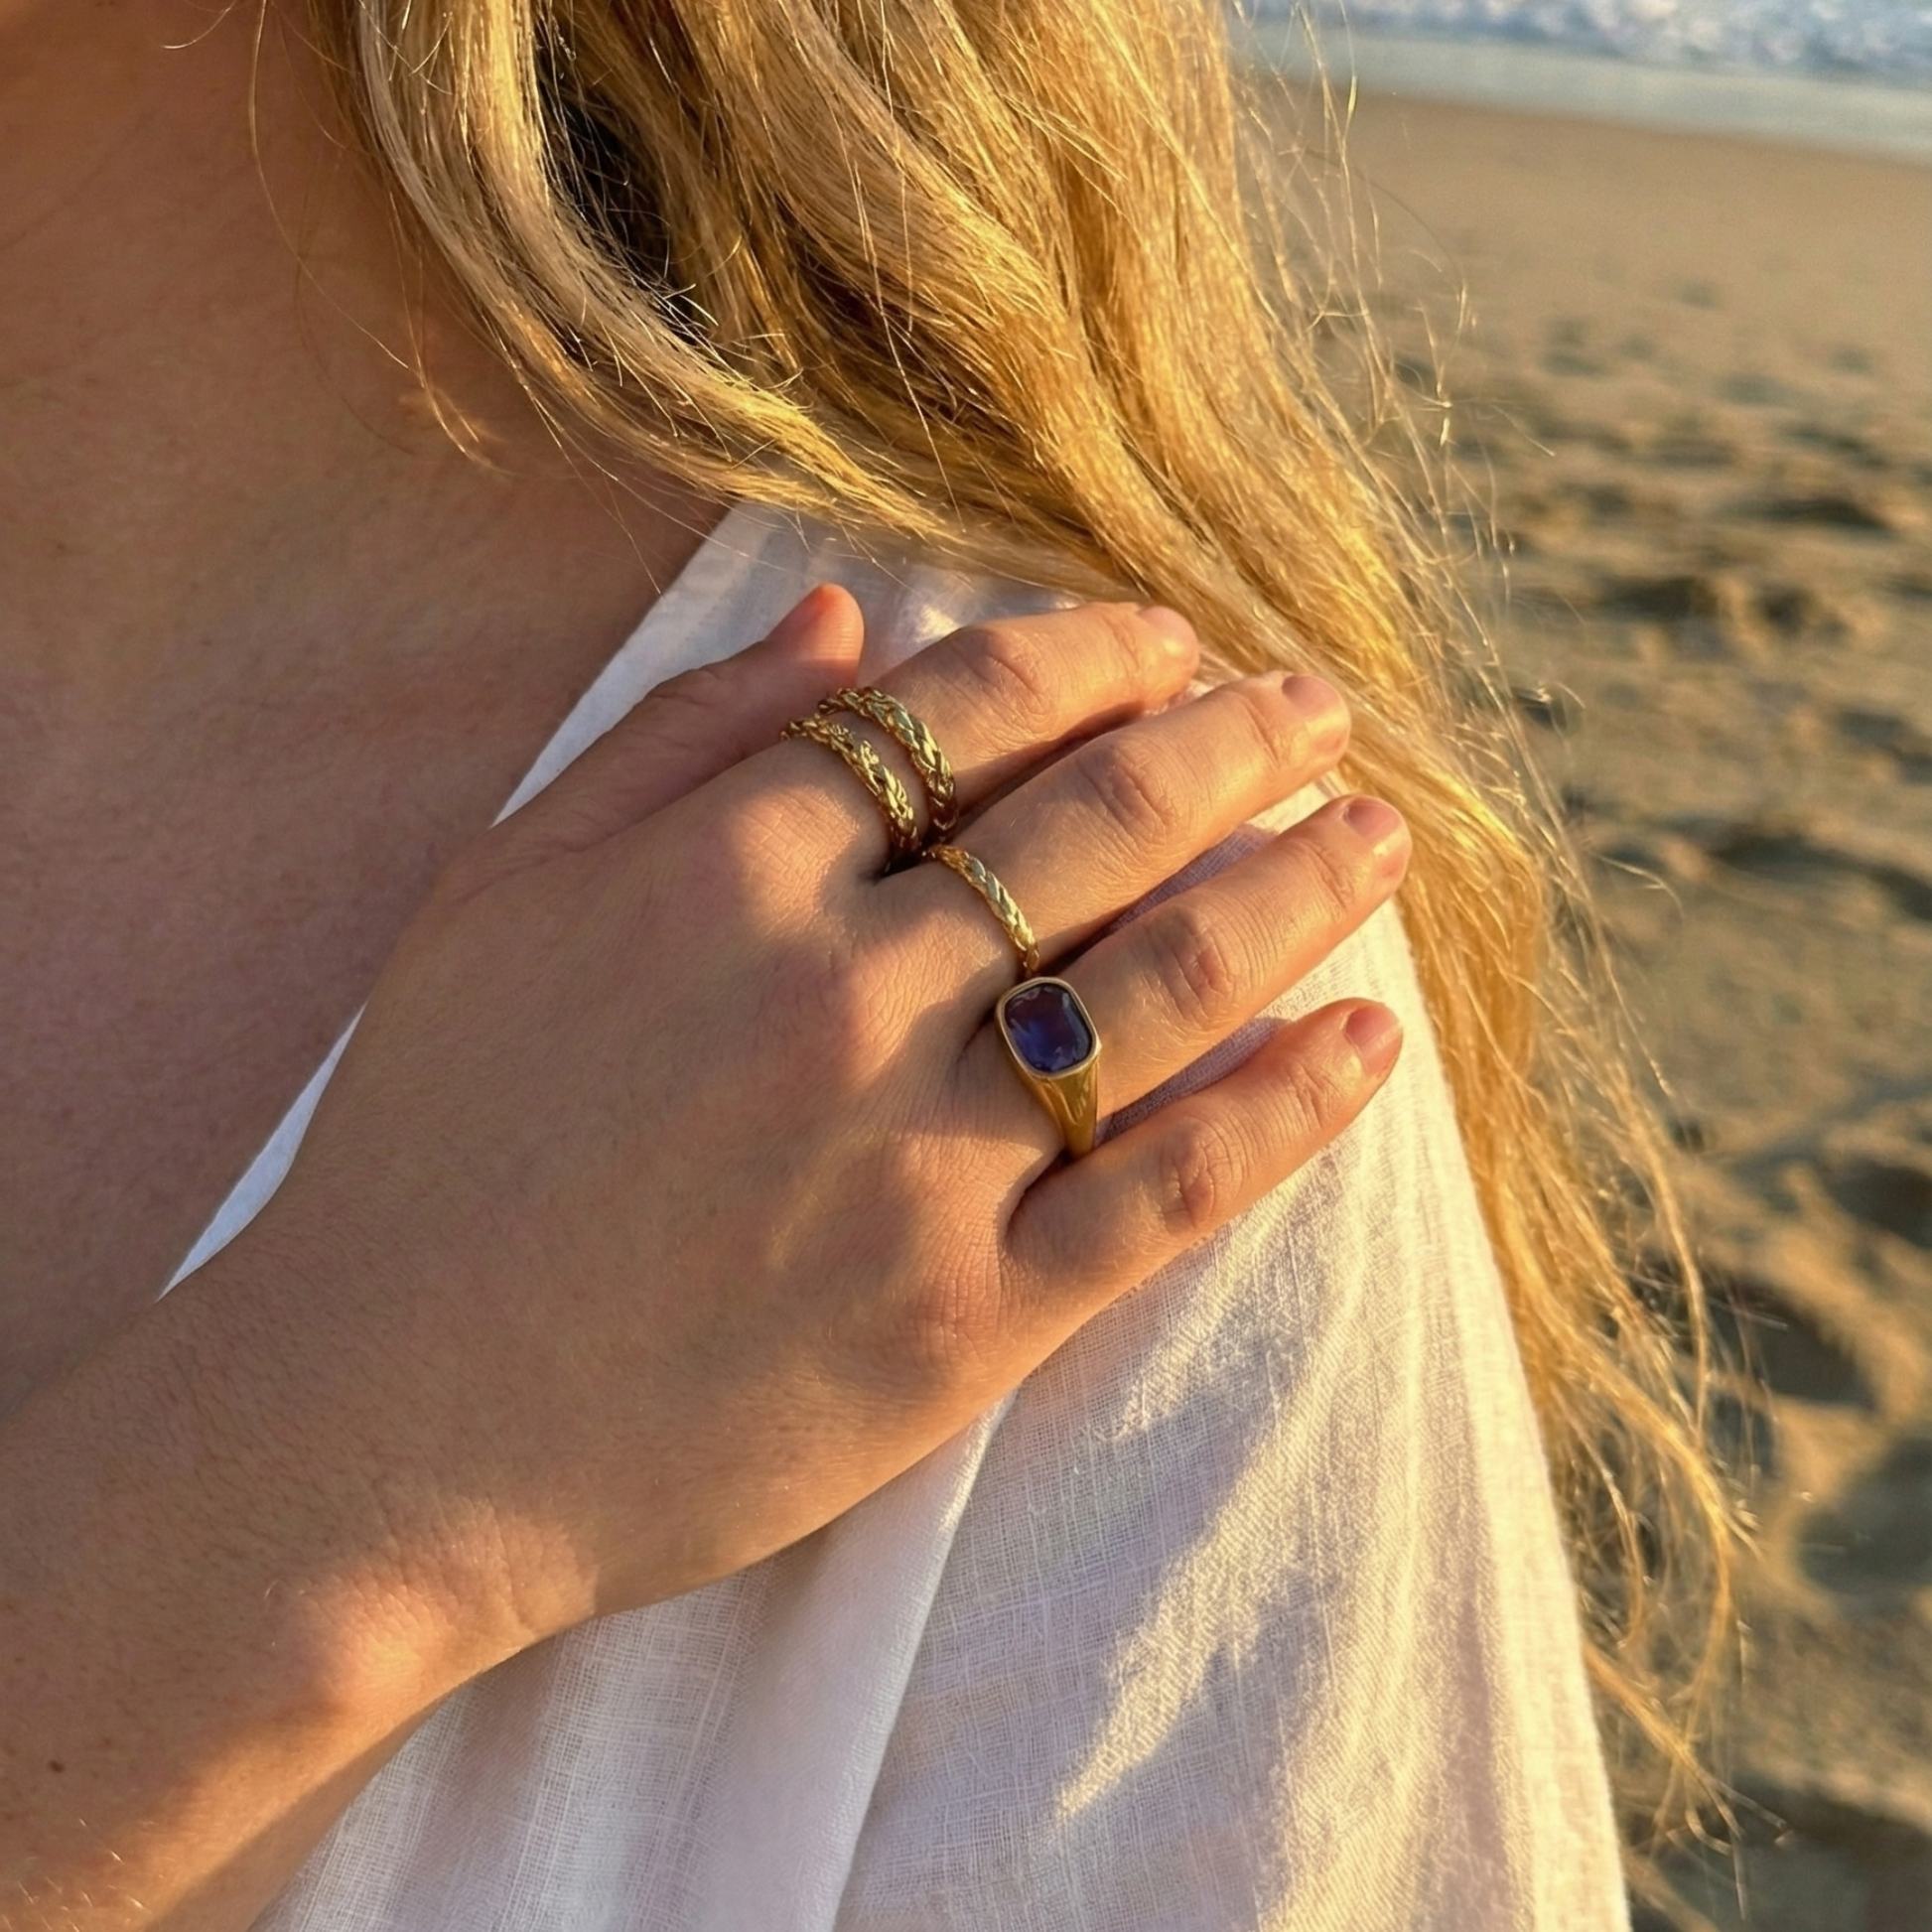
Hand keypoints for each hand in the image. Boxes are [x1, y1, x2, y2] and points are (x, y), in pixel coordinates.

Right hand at [234, 587, 1409, 1656]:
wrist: (386, 1430)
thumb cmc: (430, 1147)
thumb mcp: (505, 894)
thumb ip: (676, 738)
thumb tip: (848, 610)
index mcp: (727, 871)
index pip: (966, 712)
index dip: (1095, 656)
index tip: (1173, 641)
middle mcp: (843, 993)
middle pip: (1098, 823)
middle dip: (1234, 743)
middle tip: (1322, 706)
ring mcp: (917, 1162)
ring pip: (1165, 983)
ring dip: (1297, 887)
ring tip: (1379, 831)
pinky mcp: (968, 1320)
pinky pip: (1172, 1190)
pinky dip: (1289, 1109)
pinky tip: (1372, 1041)